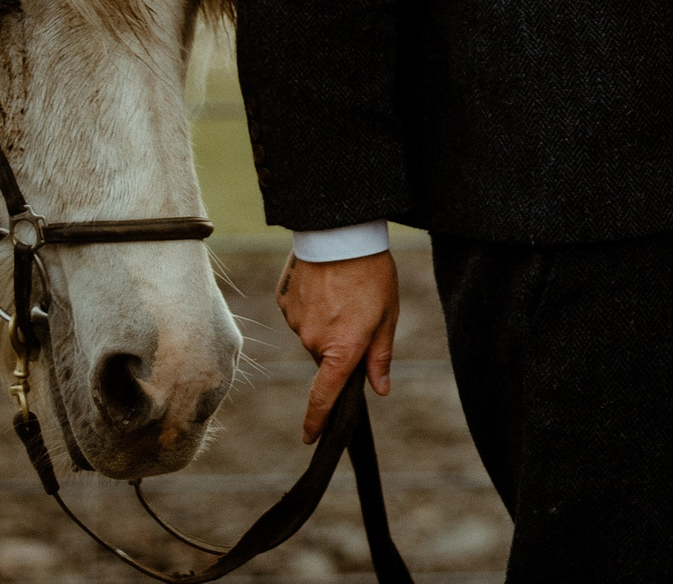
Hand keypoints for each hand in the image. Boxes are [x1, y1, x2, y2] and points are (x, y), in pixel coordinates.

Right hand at [275, 250, 397, 443]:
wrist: (340, 233)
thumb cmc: (372, 273)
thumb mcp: (388, 316)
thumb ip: (380, 356)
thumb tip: (379, 389)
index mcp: (342, 349)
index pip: (324, 396)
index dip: (317, 420)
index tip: (311, 438)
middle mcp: (313, 341)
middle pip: (325, 357)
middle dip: (340, 345)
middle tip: (359, 313)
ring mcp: (295, 322)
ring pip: (313, 334)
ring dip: (328, 322)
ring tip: (343, 291)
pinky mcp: (284, 303)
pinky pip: (300, 314)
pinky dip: (313, 305)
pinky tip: (326, 284)